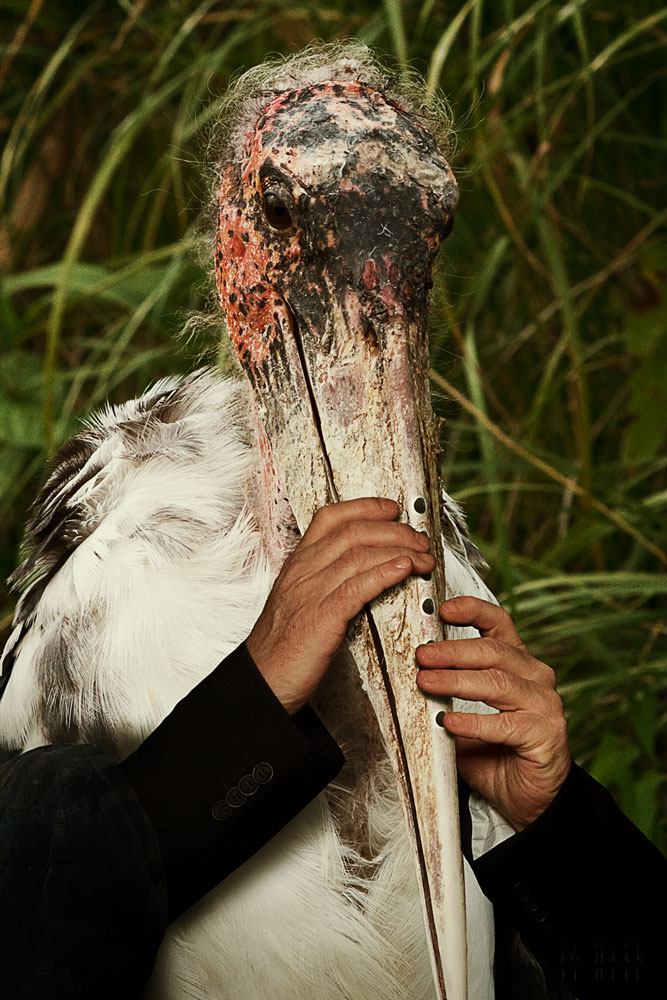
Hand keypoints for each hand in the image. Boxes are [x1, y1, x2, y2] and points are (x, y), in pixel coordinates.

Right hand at [247, 497, 434, 714]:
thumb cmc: (283, 646)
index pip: (330, 518)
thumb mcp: (298, 601)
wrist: (261, 682)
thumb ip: (323, 580)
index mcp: (297, 564)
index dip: (364, 507)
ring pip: (358, 555)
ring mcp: (310, 593)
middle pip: (353, 532)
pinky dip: (384, 573)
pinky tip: (404, 569)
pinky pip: (356, 587)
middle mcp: (302, 572)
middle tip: (420, 540)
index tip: (392, 509)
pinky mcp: (320, 618)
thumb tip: (360, 569)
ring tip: (423, 557)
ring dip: (399, 551)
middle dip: (394, 531)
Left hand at [415, 596, 570, 829]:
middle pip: (493, 651)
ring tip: (426, 683)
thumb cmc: (493, 751)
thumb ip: (446, 692)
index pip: (499, 623)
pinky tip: (449, 723)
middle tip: (421, 655)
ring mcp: (544, 704)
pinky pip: (506, 724)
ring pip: (497, 683)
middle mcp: (535, 676)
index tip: (442, 610)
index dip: (472, 610)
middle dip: (452, 651)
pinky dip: (474, 722)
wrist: (526, 796)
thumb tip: (409, 673)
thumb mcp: (462, 714)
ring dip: (457, 681)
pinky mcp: (546, 734)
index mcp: (517, 662)